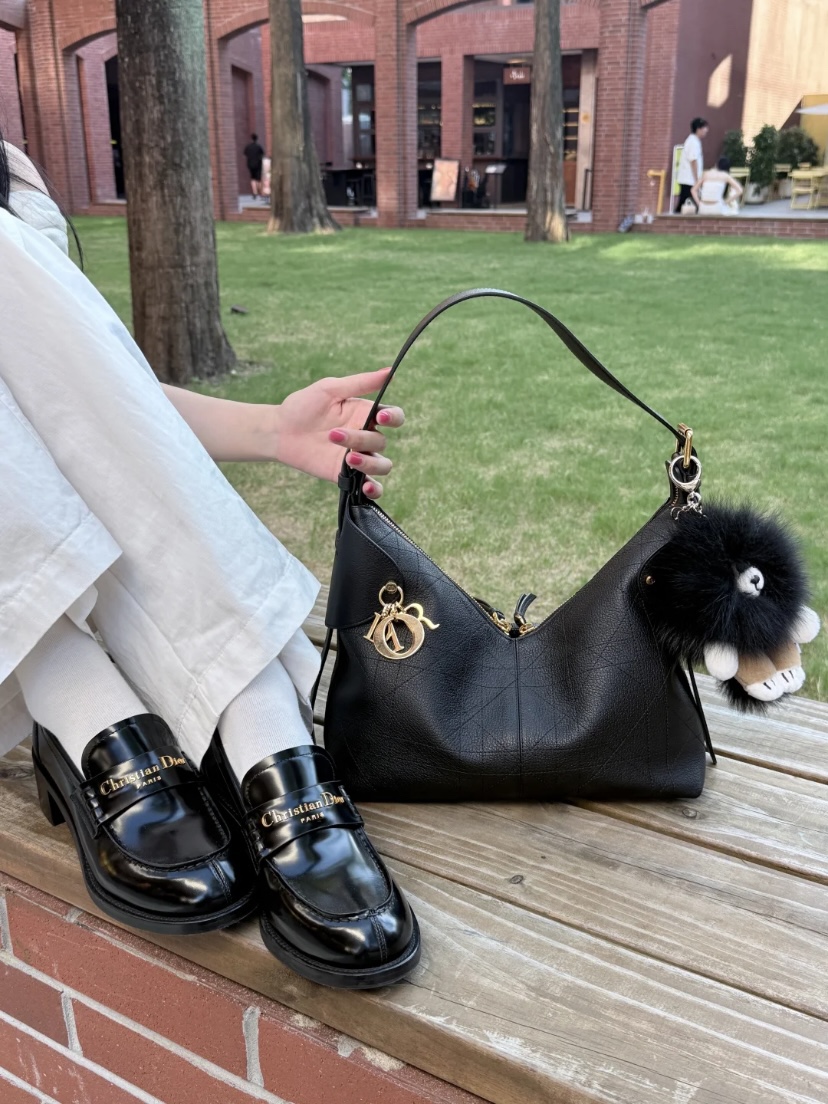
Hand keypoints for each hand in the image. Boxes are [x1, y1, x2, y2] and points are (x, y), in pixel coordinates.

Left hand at [274, 368, 403, 498]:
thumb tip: (389, 371)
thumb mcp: (330, 389)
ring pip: (383, 465)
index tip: (379, 417)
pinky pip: (372, 488)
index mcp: (365, 414)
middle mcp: (365, 436)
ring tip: (347, 458)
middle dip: (360, 438)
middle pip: (381, 441)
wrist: (279, 431)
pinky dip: (375, 490)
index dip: (393, 418)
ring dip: (369, 462)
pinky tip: (365, 486)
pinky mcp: (346, 475)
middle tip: (333, 434)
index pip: (394, 417)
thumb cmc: (303, 406)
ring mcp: (357, 457)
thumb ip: (361, 382)